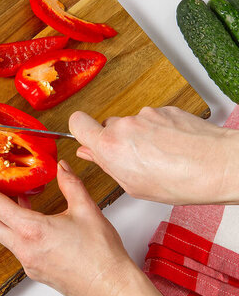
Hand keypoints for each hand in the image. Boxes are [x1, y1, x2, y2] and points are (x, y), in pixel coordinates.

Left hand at [0, 162, 132, 295]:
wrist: (112, 290)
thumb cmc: (102, 257)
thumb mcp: (87, 211)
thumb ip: (71, 184)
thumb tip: (61, 168)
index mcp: (32, 230)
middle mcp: (23, 247)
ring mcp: (26, 260)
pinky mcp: (33, 267)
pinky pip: (13, 240)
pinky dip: (7, 224)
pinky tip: (15, 212)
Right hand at [69, 107, 238, 204]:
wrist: (218, 165)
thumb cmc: (179, 182)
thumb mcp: (133, 185)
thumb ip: (106, 165)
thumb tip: (90, 153)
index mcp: (110, 147)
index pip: (77, 122)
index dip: (79, 130)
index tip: (85, 137)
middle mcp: (124, 126)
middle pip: (107, 126)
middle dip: (115, 140)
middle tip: (132, 158)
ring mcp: (145, 115)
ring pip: (131, 123)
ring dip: (139, 136)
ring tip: (159, 156)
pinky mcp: (164, 110)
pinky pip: (152, 119)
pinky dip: (158, 131)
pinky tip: (171, 147)